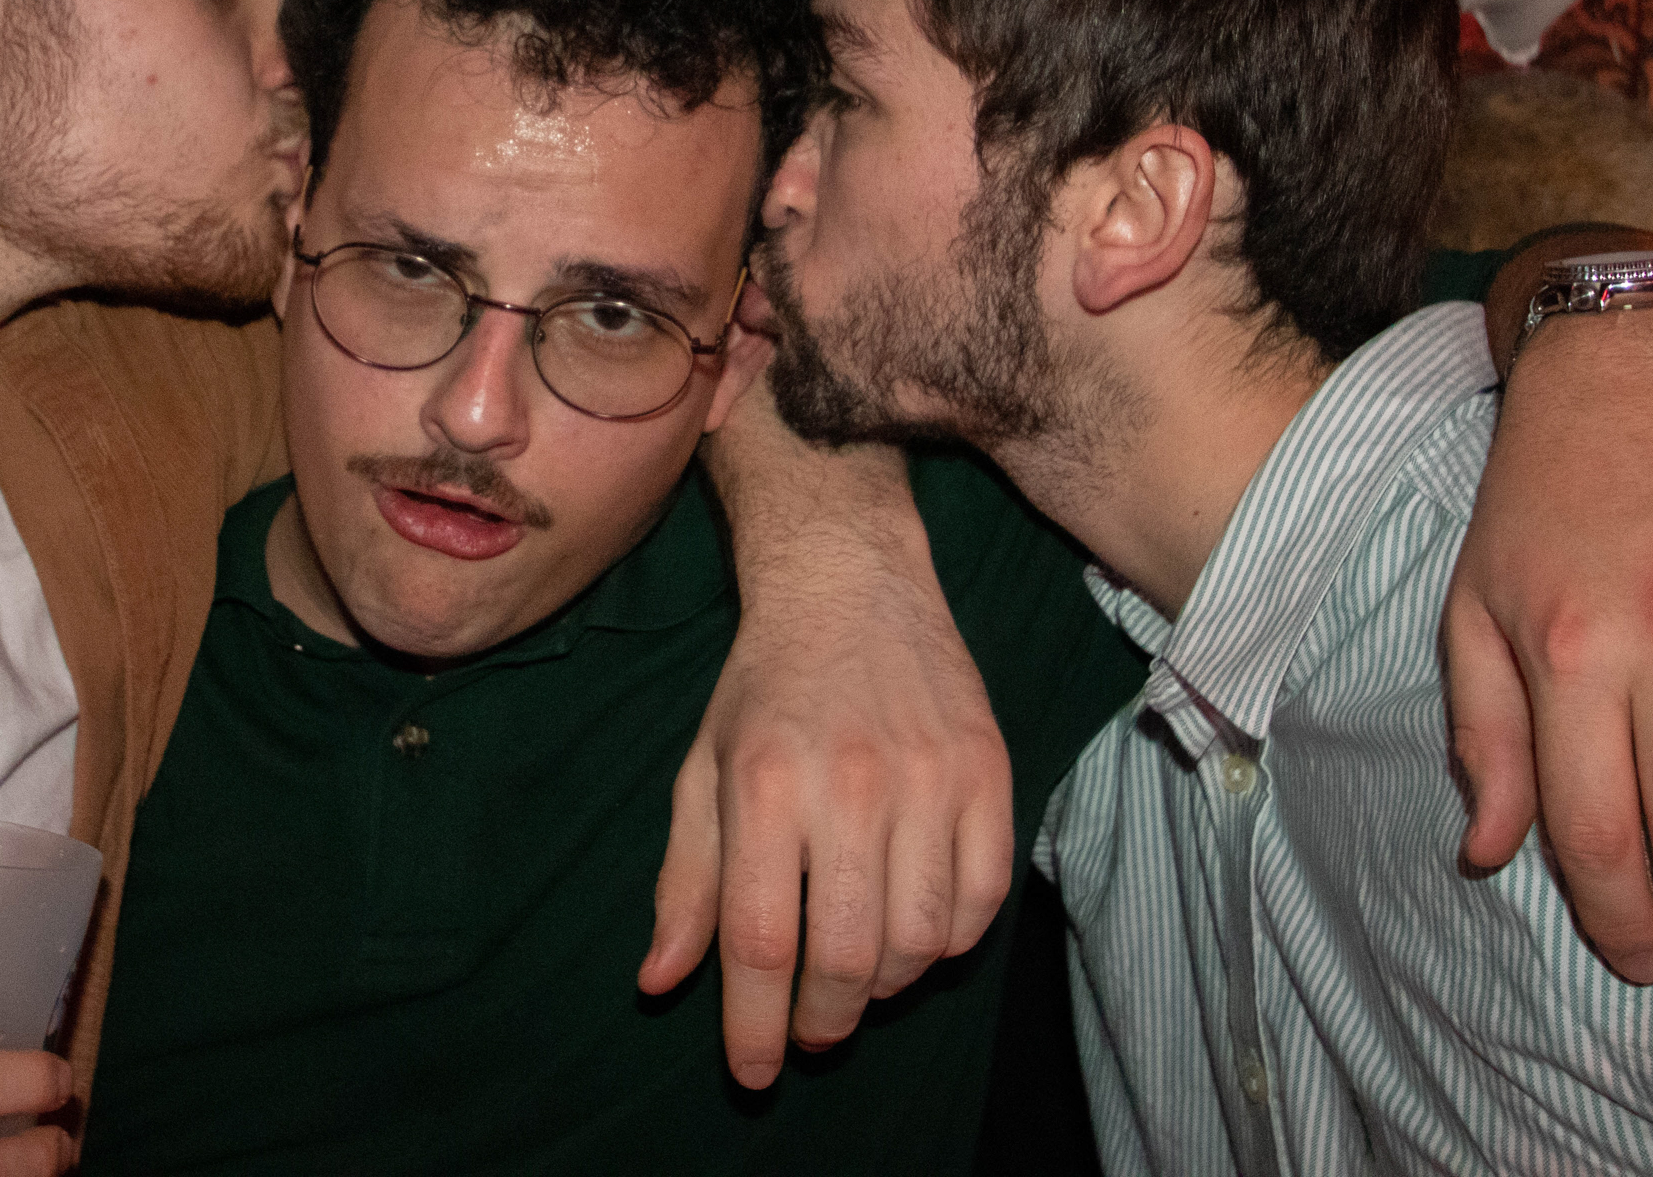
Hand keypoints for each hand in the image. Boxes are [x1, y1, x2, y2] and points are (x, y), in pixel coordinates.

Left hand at [643, 362, 1011, 1088]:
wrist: (852, 582)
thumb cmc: (765, 687)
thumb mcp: (702, 772)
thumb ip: (686, 881)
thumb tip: (663, 981)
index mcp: (766, 785)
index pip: (763, 940)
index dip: (754, 1024)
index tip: (752, 1070)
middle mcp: (851, 783)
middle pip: (849, 955)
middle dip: (825, 1019)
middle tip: (810, 1031)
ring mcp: (931, 778)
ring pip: (922, 940)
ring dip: (887, 987)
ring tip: (859, 979)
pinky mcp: (990, 771)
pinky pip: (983, 899)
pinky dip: (951, 941)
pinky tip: (916, 934)